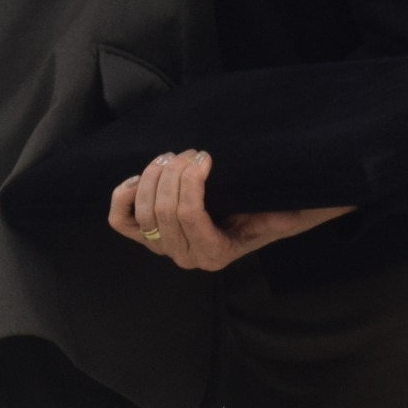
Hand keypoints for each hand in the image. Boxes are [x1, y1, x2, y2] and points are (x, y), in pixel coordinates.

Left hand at [106, 151, 350, 271]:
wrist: (248, 220)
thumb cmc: (262, 214)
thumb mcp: (276, 216)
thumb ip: (280, 219)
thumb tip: (286, 216)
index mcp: (214, 254)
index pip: (188, 217)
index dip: (191, 181)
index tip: (206, 156)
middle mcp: (185, 255)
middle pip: (164, 211)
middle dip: (174, 173)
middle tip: (190, 152)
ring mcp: (162, 246)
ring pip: (143, 212)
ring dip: (153, 177)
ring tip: (173, 156)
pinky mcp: (146, 234)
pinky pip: (121, 221)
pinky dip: (124, 196)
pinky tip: (138, 176)